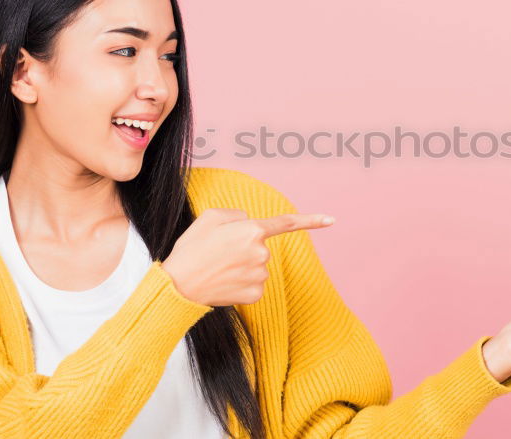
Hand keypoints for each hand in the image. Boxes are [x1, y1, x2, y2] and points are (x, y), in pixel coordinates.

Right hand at [161, 207, 334, 305]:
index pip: (287, 223)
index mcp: (252, 230)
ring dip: (242, 267)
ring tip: (218, 269)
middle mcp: (262, 253)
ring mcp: (260, 276)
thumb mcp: (209, 218)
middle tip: (217, 254)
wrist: (178, 286)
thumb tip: (249, 224)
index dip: (312, 220)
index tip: (332, 220)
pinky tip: (224, 284)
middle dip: (244, 249)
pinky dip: (241, 284)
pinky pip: (254, 285)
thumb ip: (236, 215)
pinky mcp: (256, 294)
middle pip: (260, 247)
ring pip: (257, 267)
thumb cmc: (191, 249)